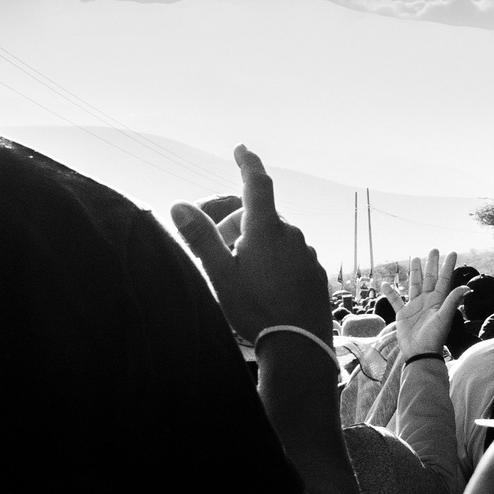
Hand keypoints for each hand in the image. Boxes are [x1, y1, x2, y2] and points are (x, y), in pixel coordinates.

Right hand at [170, 147, 331, 340]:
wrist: (299, 345)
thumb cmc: (256, 309)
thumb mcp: (220, 274)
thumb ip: (201, 237)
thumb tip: (178, 205)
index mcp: (266, 229)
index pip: (257, 184)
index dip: (248, 163)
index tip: (241, 149)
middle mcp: (291, 234)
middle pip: (260, 216)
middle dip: (237, 226)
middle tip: (219, 255)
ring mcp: (307, 253)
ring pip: (276, 237)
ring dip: (256, 245)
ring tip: (242, 277)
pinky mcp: (315, 271)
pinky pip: (291, 255)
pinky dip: (275, 260)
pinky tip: (265, 287)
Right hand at [394, 250, 469, 356]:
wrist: (420, 353)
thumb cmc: (434, 337)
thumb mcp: (445, 317)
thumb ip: (453, 301)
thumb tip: (466, 287)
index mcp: (439, 300)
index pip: (444, 279)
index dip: (448, 266)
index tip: (452, 253)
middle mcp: (427, 300)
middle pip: (430, 278)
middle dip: (432, 264)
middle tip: (434, 249)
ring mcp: (415, 306)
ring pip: (414, 284)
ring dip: (414, 272)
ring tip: (414, 258)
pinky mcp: (403, 314)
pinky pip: (395, 300)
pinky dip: (390, 292)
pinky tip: (385, 284)